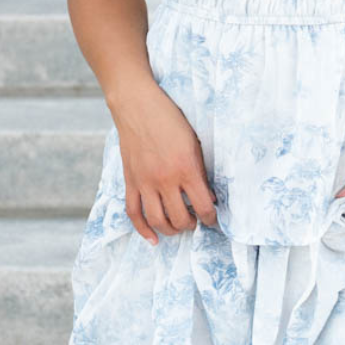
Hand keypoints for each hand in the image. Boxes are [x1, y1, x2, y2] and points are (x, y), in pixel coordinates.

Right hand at [113, 86, 218, 245]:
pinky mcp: (130, 181)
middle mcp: (165, 179)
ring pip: (157, 220)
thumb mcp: (194, 143)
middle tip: (196, 220)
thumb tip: (209, 197)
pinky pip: (134, 213)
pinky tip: (153, 239)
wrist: (137, 105)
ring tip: (179, 227)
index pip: (204, 205)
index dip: (211, 217)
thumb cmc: (170, 119)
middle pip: (180, 218)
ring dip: (171, 230)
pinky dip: (142, 229)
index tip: (213, 219)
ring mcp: (145, 182)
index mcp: (186, 168)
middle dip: (192, 225)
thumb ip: (200, 171)